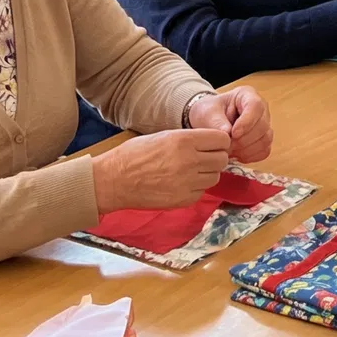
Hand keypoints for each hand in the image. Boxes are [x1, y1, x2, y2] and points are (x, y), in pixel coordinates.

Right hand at [90, 127, 229, 212]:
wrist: (114, 180)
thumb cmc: (135, 154)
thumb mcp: (164, 136)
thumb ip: (190, 139)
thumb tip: (211, 142)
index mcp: (184, 141)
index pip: (222, 140)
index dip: (219, 142)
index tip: (213, 144)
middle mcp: (189, 161)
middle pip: (222, 159)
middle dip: (216, 158)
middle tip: (204, 158)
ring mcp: (187, 183)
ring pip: (215, 177)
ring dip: (207, 173)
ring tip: (191, 171)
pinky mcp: (182, 200)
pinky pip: (201, 192)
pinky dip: (196, 188)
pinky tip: (181, 183)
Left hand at [186, 87, 271, 162]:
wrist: (208, 121)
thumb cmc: (209, 112)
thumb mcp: (208, 113)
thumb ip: (217, 122)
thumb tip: (228, 134)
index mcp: (247, 95)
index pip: (255, 106)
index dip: (247, 122)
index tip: (233, 134)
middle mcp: (260, 109)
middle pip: (262, 126)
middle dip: (244, 140)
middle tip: (227, 147)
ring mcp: (264, 125)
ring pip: (265, 139)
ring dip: (247, 150)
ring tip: (230, 152)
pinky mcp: (263, 139)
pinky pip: (264, 151)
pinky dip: (251, 156)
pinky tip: (237, 155)